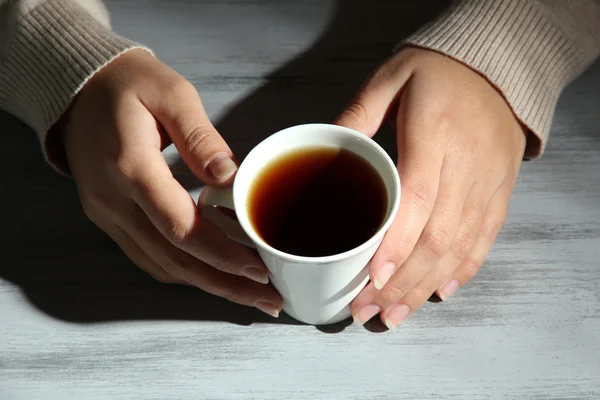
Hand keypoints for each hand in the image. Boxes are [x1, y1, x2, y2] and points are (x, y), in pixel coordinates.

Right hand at [60, 49, 281, 316]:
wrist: (76, 87)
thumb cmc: (126, 84)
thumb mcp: (171, 93)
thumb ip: (201, 137)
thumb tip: (230, 178)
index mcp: (131, 167)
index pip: (180, 227)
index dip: (221, 254)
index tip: (258, 269)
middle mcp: (113, 201)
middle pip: (173, 260)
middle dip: (224, 284)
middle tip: (267, 299)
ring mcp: (106, 214)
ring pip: (160, 266)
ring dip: (206, 284)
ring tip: (248, 293)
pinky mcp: (108, 217)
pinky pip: (146, 257)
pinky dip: (182, 271)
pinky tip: (211, 275)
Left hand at [335, 48, 525, 328]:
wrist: (498, 66)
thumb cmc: (437, 70)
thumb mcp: (390, 76)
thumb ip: (357, 114)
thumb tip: (324, 147)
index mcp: (434, 133)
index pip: (417, 200)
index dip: (397, 245)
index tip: (373, 280)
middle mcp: (466, 165)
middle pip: (436, 236)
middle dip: (402, 283)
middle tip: (367, 311)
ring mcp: (488, 182)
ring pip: (459, 247)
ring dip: (425, 287)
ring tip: (395, 316)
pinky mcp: (500, 193)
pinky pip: (484, 239)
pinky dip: (462, 270)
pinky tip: (437, 293)